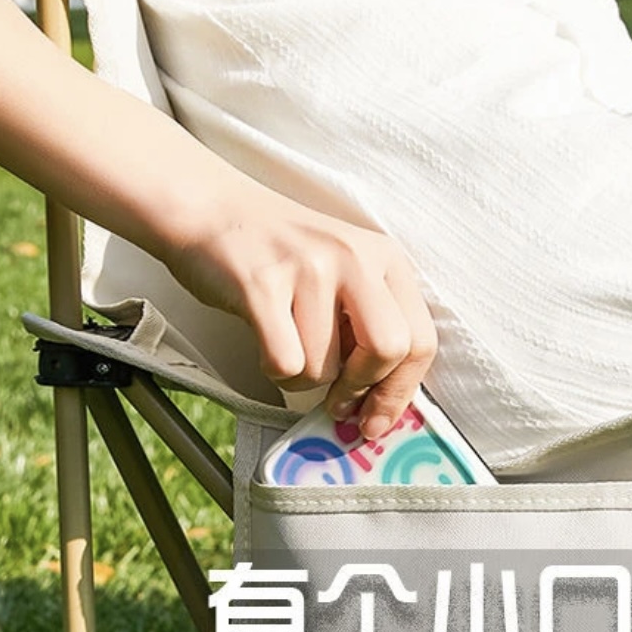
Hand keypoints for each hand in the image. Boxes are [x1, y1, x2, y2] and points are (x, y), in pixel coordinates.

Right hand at [165, 187, 436, 438]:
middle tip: (336, 401)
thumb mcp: (346, 277)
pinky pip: (285, 363)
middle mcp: (355, 257)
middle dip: (360, 389)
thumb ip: (371, 328)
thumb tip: (382, 406)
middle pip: (388, 351)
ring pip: (325, 367)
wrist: (210, 209)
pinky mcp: (261, 284)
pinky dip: (274, 371)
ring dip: (304, 377)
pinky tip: (266, 342)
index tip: (378, 421)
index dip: (400, 392)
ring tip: (286, 341)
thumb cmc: (284, 259)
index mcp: (385, 258)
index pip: (421, 341)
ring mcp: (308, 267)